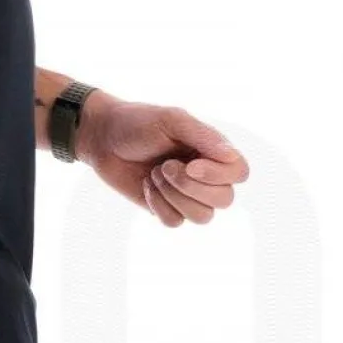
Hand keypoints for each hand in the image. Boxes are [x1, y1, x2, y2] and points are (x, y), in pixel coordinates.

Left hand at [80, 91, 249, 226]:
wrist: (103, 138)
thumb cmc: (138, 123)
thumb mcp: (172, 120)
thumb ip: (204, 136)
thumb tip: (231, 157)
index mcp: (212, 151)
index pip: (239, 173)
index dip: (220, 175)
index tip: (192, 164)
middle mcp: (205, 175)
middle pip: (224, 200)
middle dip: (192, 187)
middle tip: (165, 166)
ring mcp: (185, 194)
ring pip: (202, 217)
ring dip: (175, 197)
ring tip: (155, 174)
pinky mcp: (165, 208)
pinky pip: (176, 222)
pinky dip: (159, 205)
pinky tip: (146, 186)